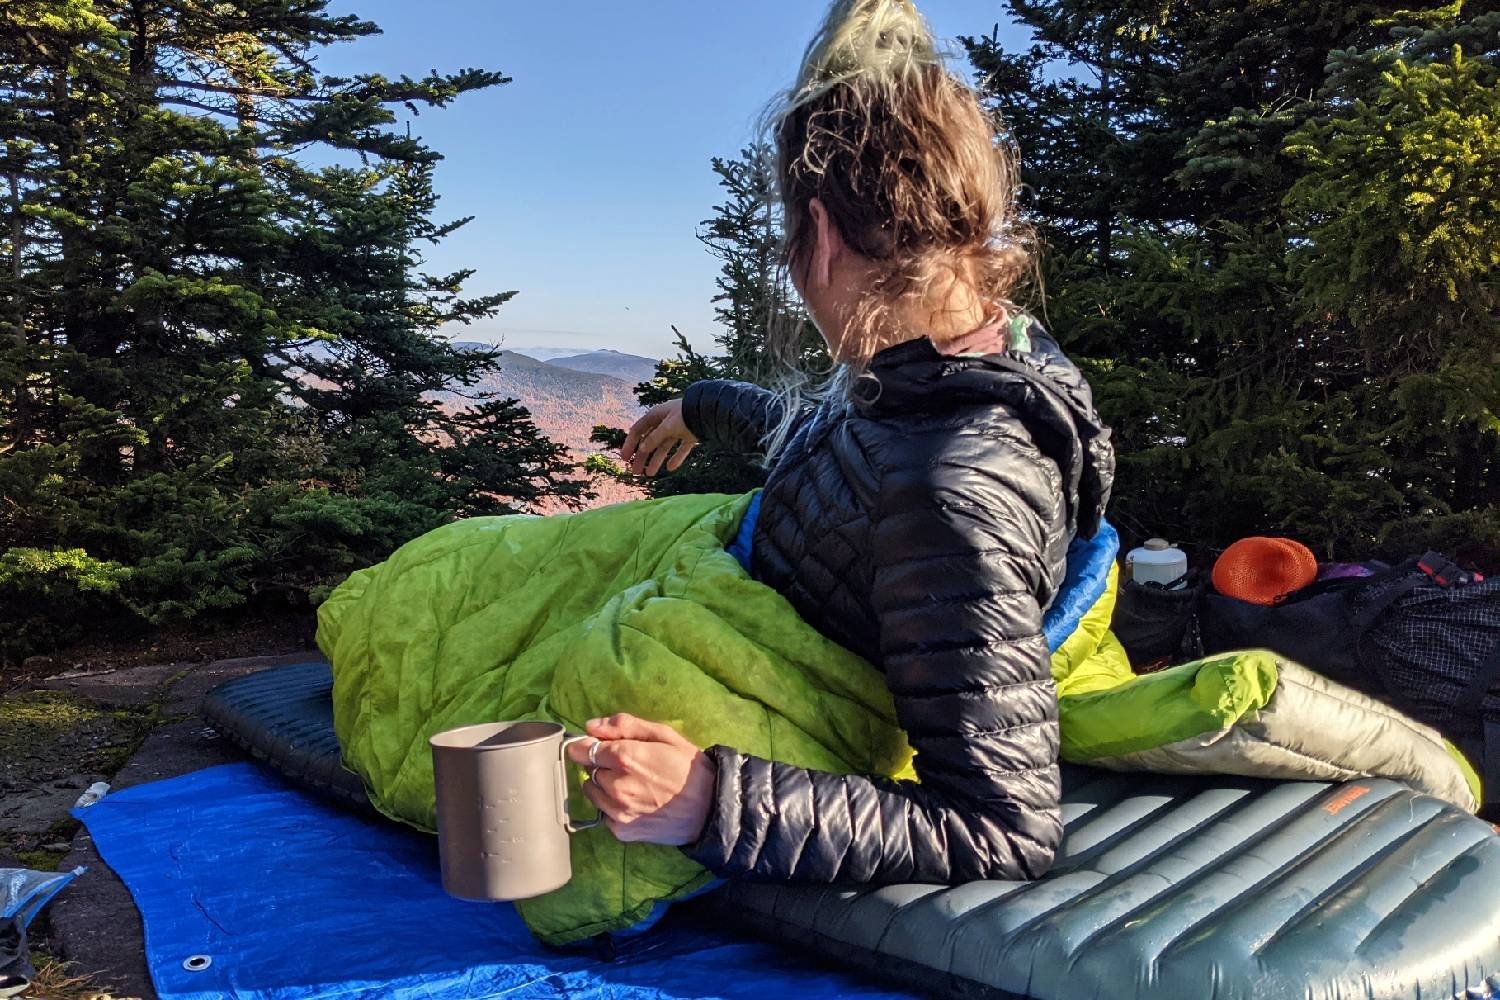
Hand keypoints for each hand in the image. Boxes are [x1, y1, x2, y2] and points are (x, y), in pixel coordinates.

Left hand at [565, 713, 715, 845]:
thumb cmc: (689, 767)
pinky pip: (604, 813)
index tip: (595, 746)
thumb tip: (591, 726)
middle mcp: (615, 785)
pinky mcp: (622, 831)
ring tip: (631, 784)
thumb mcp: (663, 735)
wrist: (711, 808)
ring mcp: (617, 811)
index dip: (586, 746)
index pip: (580, 750)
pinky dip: (613, 806)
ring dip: (604, 786)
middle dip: (601, 765)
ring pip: (593, 792)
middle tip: (628, 765)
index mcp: (624, 757)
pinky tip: (635, 802)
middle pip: (588, 770)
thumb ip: (624, 726)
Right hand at [622, 399, 697, 475]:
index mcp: (656, 415)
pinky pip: (680, 449)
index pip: (638, 431)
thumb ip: (655, 438)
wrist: (709, 411)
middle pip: (649, 441)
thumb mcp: (668, 426)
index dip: (630, 444)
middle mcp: (665, 422)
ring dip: (656, 460)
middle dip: (642, 457)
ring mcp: (678, 429)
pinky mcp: (689, 436)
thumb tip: (642, 449)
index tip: (625, 459)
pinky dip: (676, 458)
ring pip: (663, 447)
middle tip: (636, 472)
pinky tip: (671, 468)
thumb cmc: (686, 414)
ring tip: (650, 474)